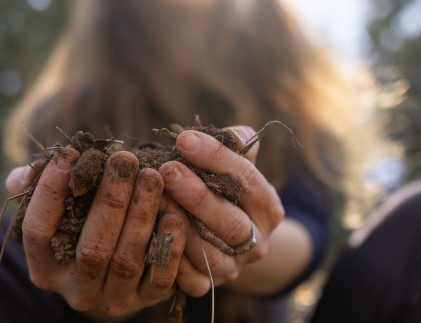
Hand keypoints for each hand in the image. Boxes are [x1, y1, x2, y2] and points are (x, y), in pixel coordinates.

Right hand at [5, 149, 186, 318]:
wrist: (111, 272)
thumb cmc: (78, 224)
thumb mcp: (52, 209)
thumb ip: (33, 187)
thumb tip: (27, 173)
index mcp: (43, 267)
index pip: (37, 231)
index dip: (51, 191)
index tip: (70, 153)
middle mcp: (74, 290)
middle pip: (91, 249)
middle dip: (111, 199)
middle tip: (124, 159)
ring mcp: (111, 299)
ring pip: (126, 261)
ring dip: (141, 215)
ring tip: (151, 176)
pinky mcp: (145, 301)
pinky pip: (159, 280)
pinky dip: (169, 248)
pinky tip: (174, 215)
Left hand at [157, 126, 284, 295]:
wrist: (228, 235)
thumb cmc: (225, 187)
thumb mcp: (236, 162)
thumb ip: (233, 144)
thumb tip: (223, 134)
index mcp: (268, 207)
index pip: (247, 180)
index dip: (216, 159)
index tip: (184, 139)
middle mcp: (257, 242)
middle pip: (231, 223)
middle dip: (197, 195)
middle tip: (167, 170)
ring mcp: (234, 268)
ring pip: (210, 254)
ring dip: (180, 227)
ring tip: (153, 199)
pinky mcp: (210, 286)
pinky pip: (193, 282)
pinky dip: (174, 261)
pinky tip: (152, 236)